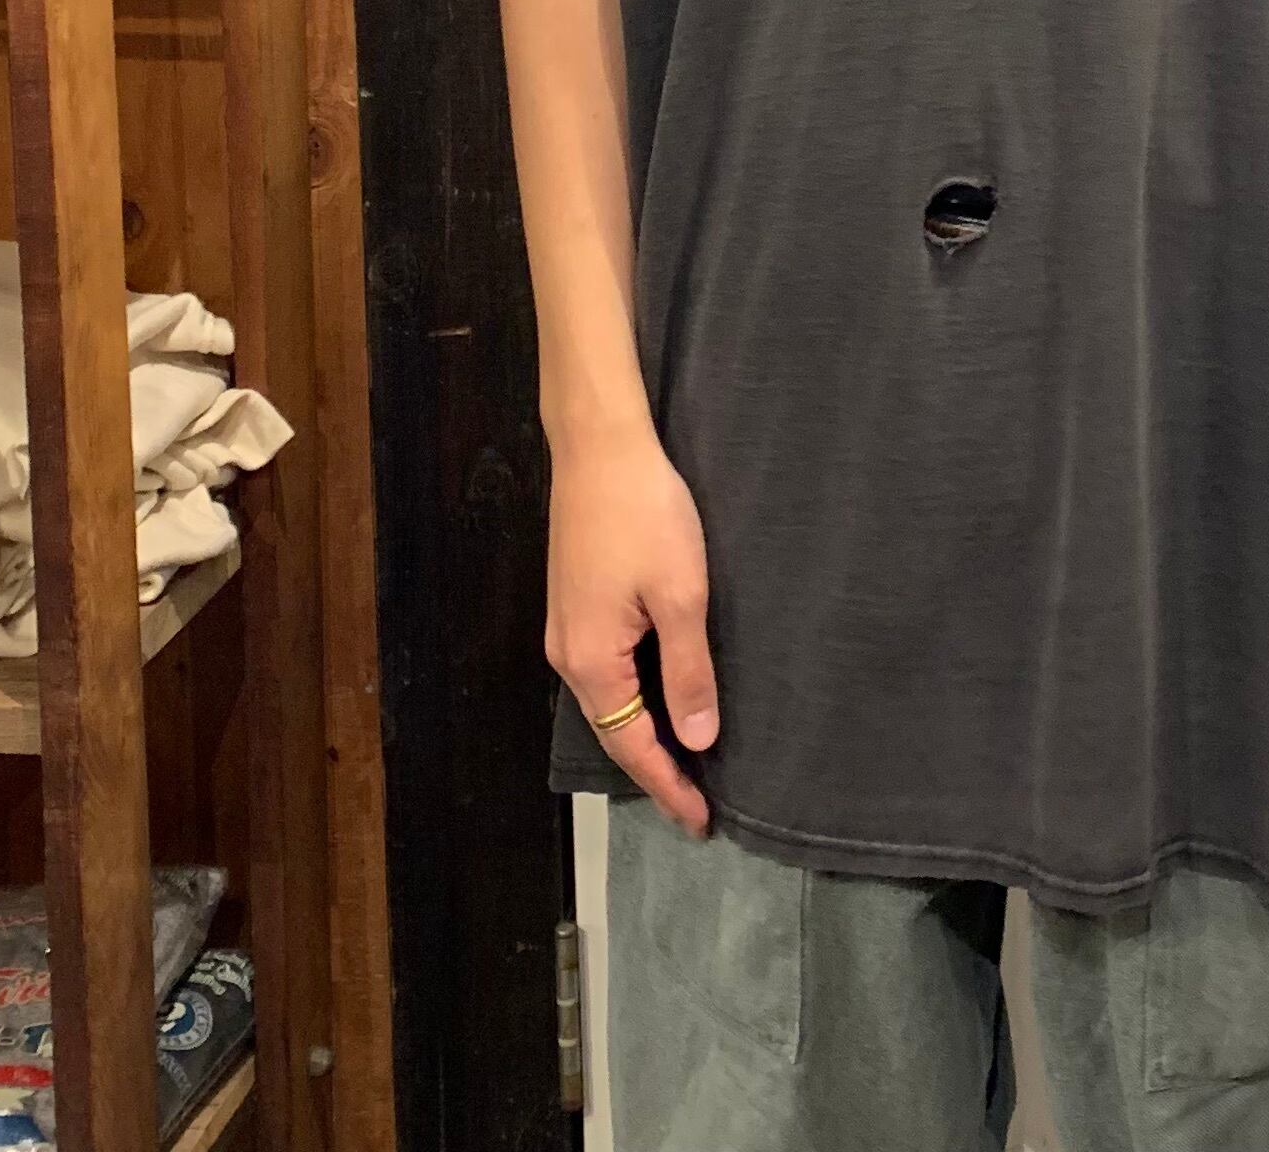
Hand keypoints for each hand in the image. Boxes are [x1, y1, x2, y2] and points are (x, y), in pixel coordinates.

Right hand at [545, 429, 720, 834]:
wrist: (600, 446)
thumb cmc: (644, 514)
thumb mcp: (681, 595)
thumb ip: (687, 671)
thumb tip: (696, 740)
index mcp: (591, 662)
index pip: (632, 746)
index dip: (669, 785)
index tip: (702, 821)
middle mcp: (568, 654)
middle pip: (614, 730)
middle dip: (656, 768)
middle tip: (699, 802)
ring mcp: (566, 627)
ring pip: (608, 700)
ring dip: (644, 733)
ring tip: (685, 759)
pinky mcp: (575, 602)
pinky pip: (605, 670)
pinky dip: (634, 696)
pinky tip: (660, 696)